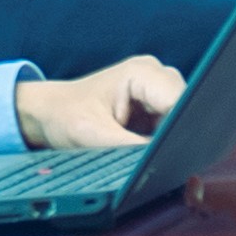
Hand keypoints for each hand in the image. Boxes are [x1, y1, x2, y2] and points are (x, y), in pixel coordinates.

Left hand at [14, 59, 188, 155]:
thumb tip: (164, 162)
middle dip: (176, 134)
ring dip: (168, 137)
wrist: (49, 111)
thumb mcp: (95, 137)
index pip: (181, 101)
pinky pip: (172, 122)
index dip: (182, 127)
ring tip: (141, 148)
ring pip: (183, 117)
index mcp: (141, 73)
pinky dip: (162, 138)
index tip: (174, 153)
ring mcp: (157, 87)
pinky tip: (144, 147)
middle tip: (157, 158)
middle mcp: (155, 74)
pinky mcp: (155, 102)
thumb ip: (132, 148)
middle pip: (187, 108)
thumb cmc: (65, 117)